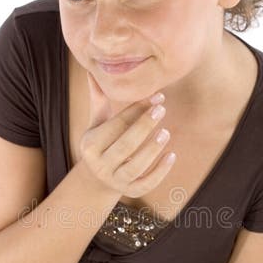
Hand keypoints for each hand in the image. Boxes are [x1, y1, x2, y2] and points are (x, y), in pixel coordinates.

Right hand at [79, 71, 175, 197]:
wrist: (98, 179)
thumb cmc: (101, 142)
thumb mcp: (97, 122)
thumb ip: (99, 99)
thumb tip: (93, 70)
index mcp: (90, 144)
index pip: (116, 125)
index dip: (136, 109)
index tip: (156, 97)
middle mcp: (99, 164)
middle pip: (126, 145)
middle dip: (145, 126)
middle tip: (162, 110)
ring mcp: (114, 180)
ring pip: (136, 166)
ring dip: (153, 149)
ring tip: (166, 132)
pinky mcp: (129, 192)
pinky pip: (147, 184)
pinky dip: (161, 171)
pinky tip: (172, 155)